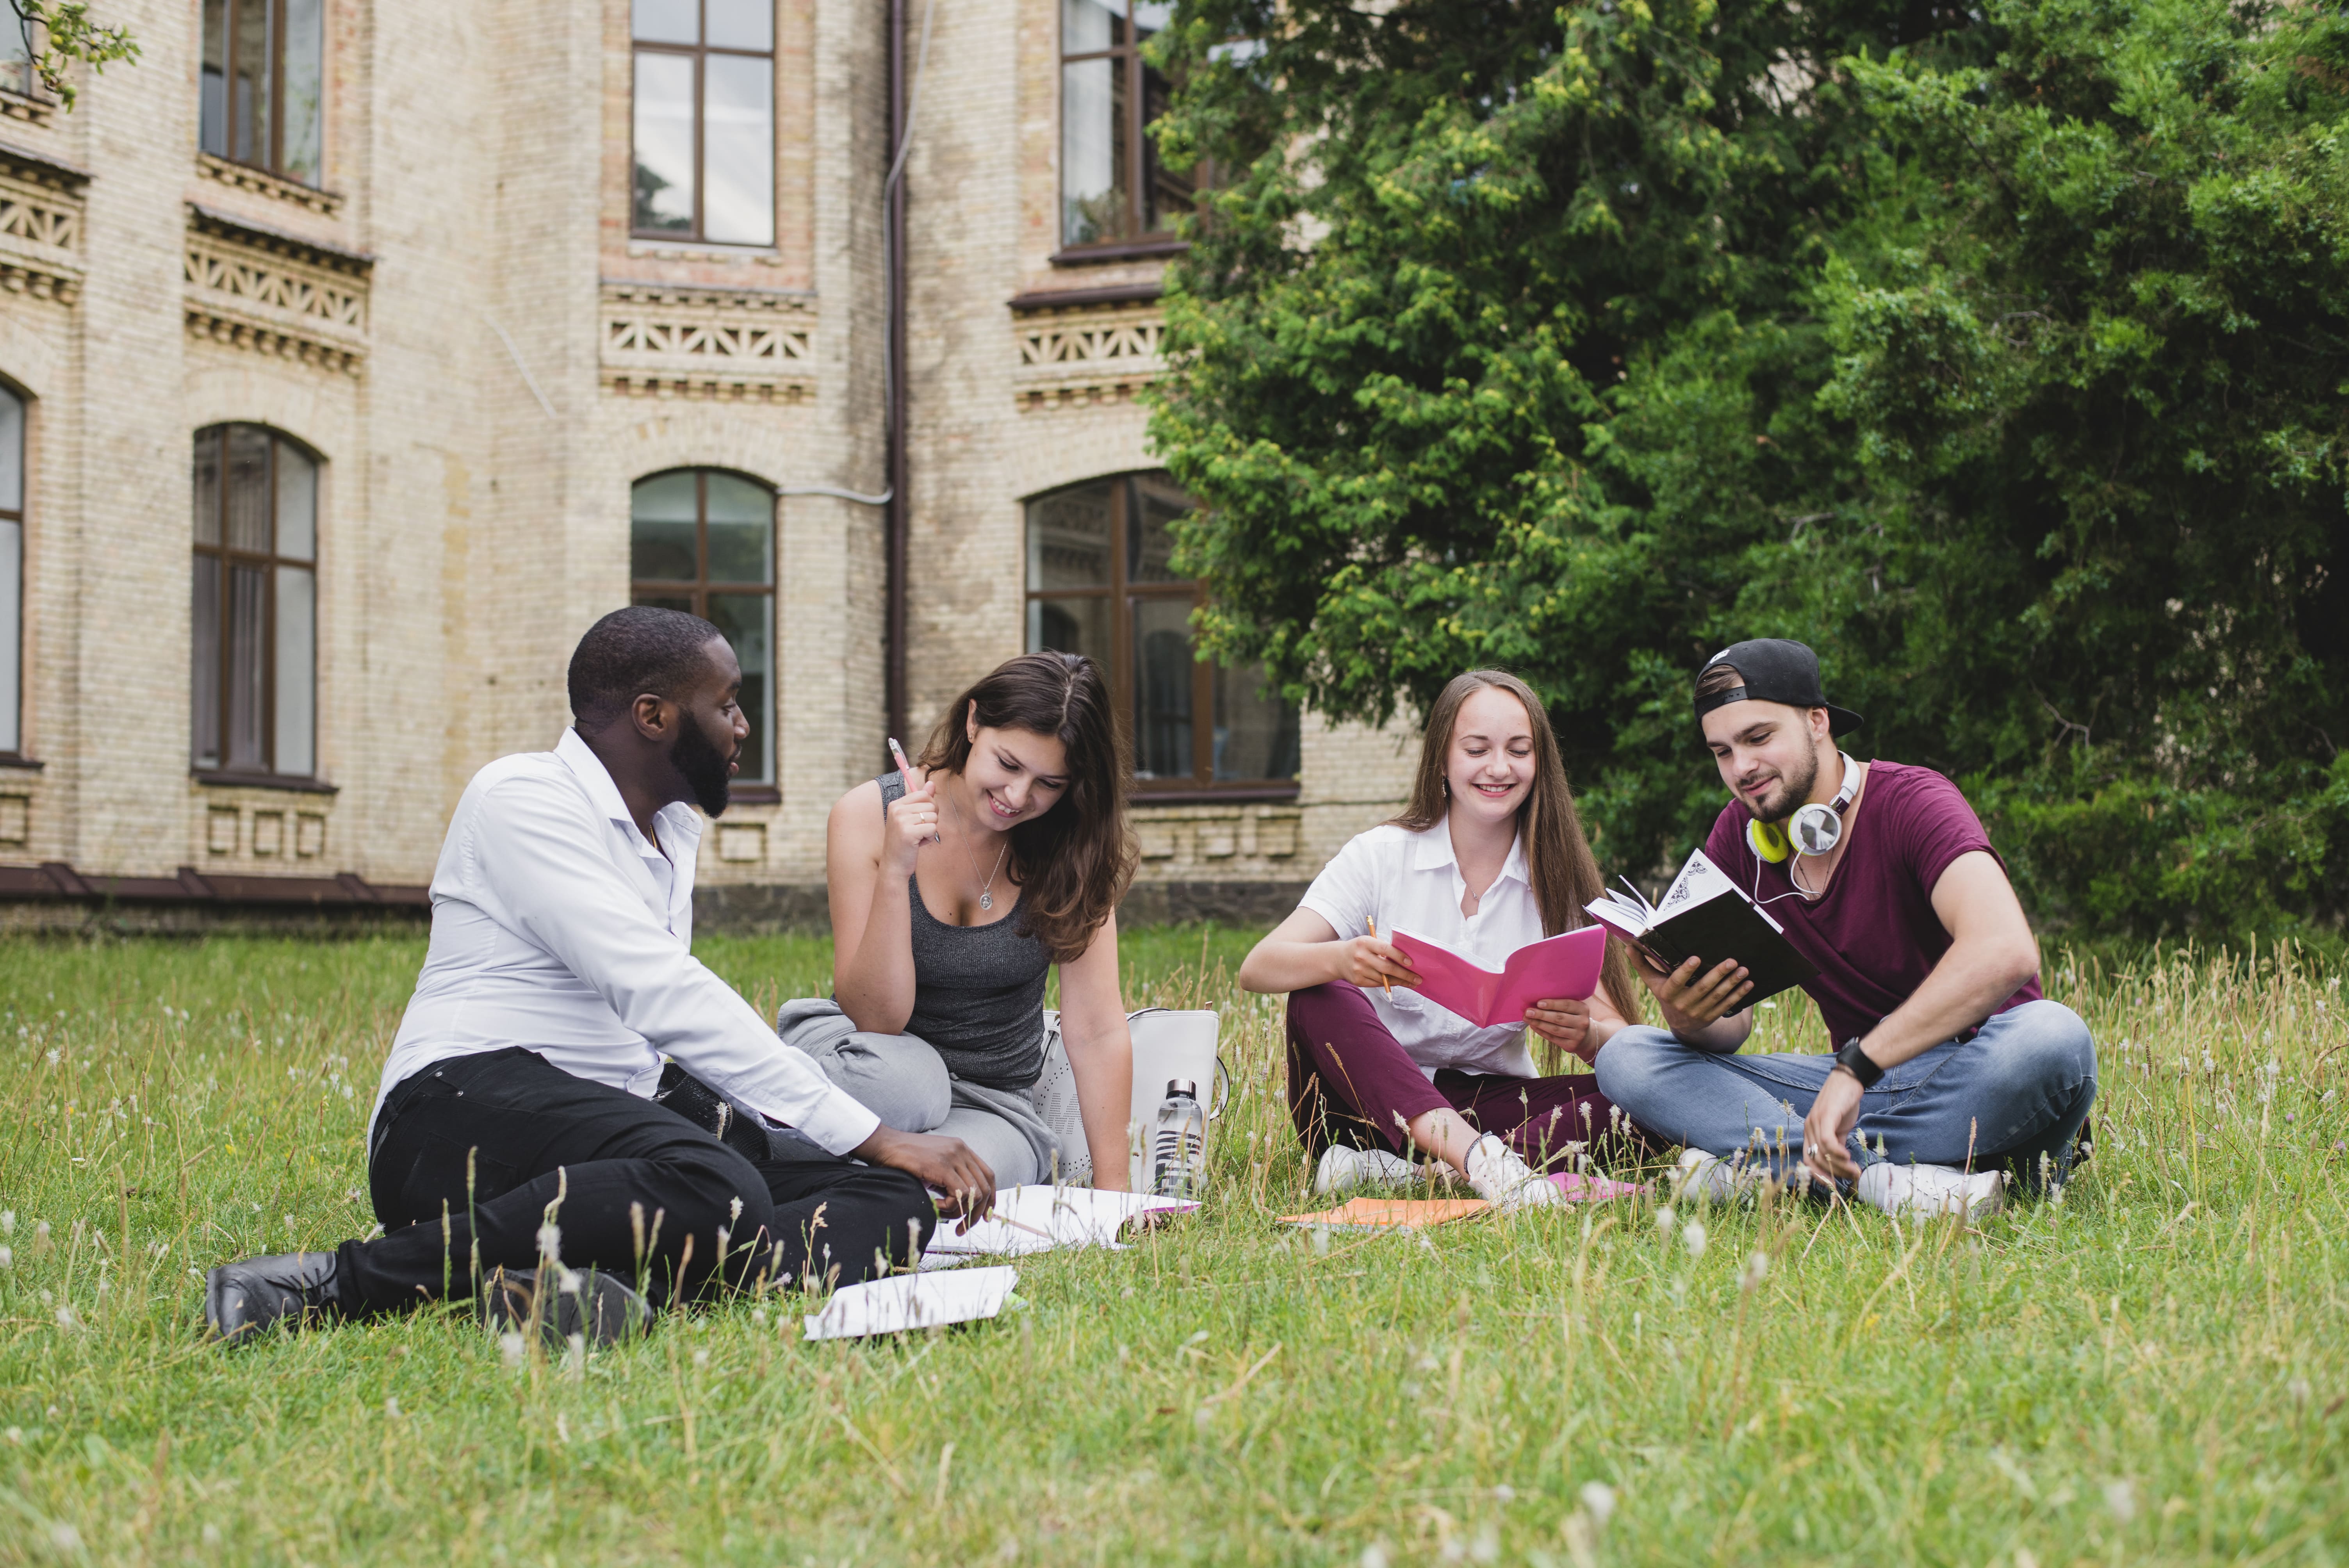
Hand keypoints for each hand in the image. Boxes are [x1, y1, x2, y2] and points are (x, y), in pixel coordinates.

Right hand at [854, 1125, 995, 1232]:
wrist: (884, 1146)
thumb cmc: (905, 1159)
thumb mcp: (934, 1166)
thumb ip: (949, 1178)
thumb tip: (960, 1205)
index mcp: (962, 1149)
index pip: (988, 1176)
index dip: (990, 1198)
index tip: (982, 1216)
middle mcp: (962, 1150)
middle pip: (985, 1187)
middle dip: (976, 1213)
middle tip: (961, 1229)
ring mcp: (953, 1156)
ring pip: (973, 1193)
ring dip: (959, 1211)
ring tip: (940, 1212)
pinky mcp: (942, 1165)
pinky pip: (958, 1194)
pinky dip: (949, 1207)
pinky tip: (935, 1205)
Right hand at [883, 771, 939, 872]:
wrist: (894, 865)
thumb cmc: (905, 843)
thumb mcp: (911, 819)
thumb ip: (922, 801)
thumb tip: (932, 783)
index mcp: (896, 804)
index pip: (923, 794)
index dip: (929, 807)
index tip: (921, 819)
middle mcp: (897, 809)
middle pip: (931, 804)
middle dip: (931, 819)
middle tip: (918, 831)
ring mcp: (901, 820)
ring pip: (933, 817)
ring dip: (930, 829)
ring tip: (917, 837)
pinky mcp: (908, 832)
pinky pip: (933, 828)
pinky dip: (929, 838)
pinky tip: (918, 843)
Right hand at [1334, 935, 1421, 990]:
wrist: (1338, 958)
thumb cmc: (1360, 948)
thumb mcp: (1369, 942)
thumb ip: (1383, 948)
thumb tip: (1405, 959)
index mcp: (1365, 943)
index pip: (1385, 949)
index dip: (1399, 956)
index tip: (1411, 963)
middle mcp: (1361, 957)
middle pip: (1387, 968)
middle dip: (1405, 974)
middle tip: (1418, 978)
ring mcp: (1359, 970)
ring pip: (1384, 979)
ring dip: (1400, 981)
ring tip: (1412, 983)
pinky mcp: (1358, 981)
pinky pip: (1378, 984)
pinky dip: (1389, 984)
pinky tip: (1399, 983)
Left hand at [1524, 996, 1591, 1058]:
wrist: (1586, 1037)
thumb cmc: (1574, 1017)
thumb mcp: (1574, 1009)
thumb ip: (1561, 1004)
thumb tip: (1537, 1002)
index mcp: (1583, 1009)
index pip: (1566, 1005)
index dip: (1552, 1004)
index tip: (1538, 1003)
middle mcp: (1582, 1022)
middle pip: (1559, 1018)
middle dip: (1541, 1014)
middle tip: (1528, 1011)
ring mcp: (1578, 1035)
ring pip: (1555, 1029)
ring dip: (1538, 1023)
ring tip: (1527, 1018)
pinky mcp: (1571, 1045)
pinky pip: (1553, 1038)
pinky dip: (1541, 1032)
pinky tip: (1533, 1026)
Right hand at [1638, 952, 1751, 1032]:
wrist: (1679, 1023)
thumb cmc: (1665, 993)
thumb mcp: (1653, 981)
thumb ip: (1642, 964)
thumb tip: (1629, 945)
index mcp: (1668, 993)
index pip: (1676, 982)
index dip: (1686, 971)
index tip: (1696, 958)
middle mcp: (1682, 1005)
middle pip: (1702, 989)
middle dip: (1718, 975)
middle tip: (1732, 961)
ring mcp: (1698, 1013)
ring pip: (1717, 997)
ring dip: (1732, 984)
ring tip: (1743, 970)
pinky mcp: (1711, 1017)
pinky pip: (1726, 1006)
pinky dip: (1738, 995)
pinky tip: (1748, 984)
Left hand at [1801, 1067, 1864, 1187]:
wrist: (1849, 1079)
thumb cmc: (1844, 1103)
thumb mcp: (1839, 1127)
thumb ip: (1837, 1143)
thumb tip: (1842, 1162)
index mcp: (1810, 1132)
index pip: (1808, 1160)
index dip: (1820, 1175)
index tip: (1835, 1184)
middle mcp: (1809, 1128)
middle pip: (1814, 1160)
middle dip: (1833, 1174)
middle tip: (1851, 1178)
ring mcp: (1815, 1121)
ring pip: (1822, 1153)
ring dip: (1840, 1166)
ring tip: (1855, 1170)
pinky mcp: (1826, 1116)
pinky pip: (1827, 1141)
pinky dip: (1837, 1153)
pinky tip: (1848, 1157)